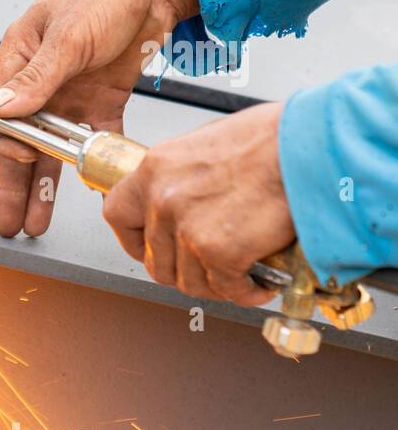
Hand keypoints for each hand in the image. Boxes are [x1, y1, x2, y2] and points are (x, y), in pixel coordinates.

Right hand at [0, 0, 197, 236]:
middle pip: (21, 142)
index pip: (0, 113)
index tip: (22, 154)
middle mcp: (41, 81)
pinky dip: (94, 162)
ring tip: (40, 222)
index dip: (7, 140)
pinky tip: (94, 188)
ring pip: (53, 149)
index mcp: (19, 58)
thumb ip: (37, 77)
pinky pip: (94, 139)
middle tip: (10, 223)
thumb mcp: (68, 35)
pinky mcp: (103, 100)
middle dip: (14, 184)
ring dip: (48, 184)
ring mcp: (72, 94)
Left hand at [101, 103, 292, 304]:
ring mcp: (188, 228)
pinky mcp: (218, 251)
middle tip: (206, 267)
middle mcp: (163, 199)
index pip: (118, 216)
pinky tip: (258, 283)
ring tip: (238, 276)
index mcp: (156, 168)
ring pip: (187, 281)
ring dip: (214, 285)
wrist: (310, 146)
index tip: (149, 248)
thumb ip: (187, 177)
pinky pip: (224, 288)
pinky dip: (243, 292)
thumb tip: (191, 201)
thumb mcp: (208, 145)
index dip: (134, 240)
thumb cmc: (274, 138)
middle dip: (182, 270)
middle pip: (155, 259)